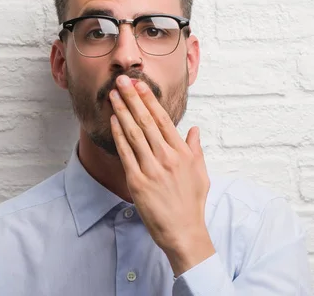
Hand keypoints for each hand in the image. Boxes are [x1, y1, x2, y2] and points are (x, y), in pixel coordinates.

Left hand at [109, 75, 214, 276]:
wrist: (183, 232)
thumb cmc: (192, 203)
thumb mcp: (201, 173)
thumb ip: (195, 149)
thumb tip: (194, 130)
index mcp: (182, 153)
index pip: (163, 120)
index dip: (149, 100)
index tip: (140, 85)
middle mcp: (167, 157)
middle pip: (146, 121)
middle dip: (133, 98)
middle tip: (122, 81)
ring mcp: (151, 169)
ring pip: (134, 133)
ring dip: (122, 112)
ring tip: (114, 95)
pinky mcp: (137, 182)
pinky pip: (126, 153)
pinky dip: (118, 135)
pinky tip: (113, 122)